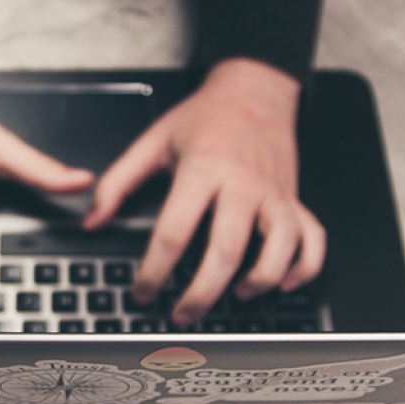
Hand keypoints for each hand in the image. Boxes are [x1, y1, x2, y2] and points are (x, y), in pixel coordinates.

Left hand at [82, 58, 325, 326]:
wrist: (254, 88)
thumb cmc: (205, 117)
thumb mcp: (153, 141)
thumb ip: (118, 182)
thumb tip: (92, 220)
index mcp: (203, 169)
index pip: (174, 232)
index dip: (154, 271)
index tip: (143, 292)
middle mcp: (243, 184)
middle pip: (226, 250)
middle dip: (202, 293)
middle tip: (183, 314)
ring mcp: (275, 193)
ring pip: (279, 247)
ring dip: (259, 280)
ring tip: (237, 296)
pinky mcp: (295, 199)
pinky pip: (312, 239)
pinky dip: (304, 266)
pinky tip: (283, 283)